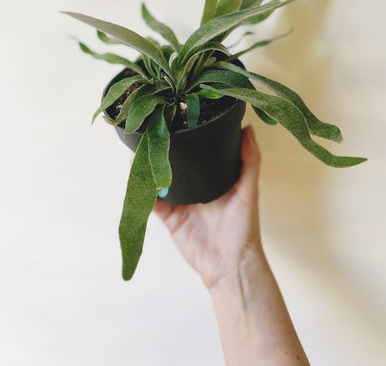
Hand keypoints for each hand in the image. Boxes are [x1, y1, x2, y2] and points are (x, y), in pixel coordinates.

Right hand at [153, 125, 262, 289]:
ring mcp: (182, 202)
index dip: (191, 138)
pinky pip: (152, 202)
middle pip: (178, 165)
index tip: (180, 119)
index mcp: (216, 178)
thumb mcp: (248, 190)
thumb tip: (248, 128)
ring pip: (161, 180)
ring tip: (140, 149)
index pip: (201, 153)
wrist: (229, 266)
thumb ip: (250, 161)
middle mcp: (197, 188)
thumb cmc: (244, 228)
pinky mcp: (170, 218)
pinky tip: (135, 175)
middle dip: (166, 151)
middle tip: (154, 131)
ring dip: (150, 167)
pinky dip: (142, 191)